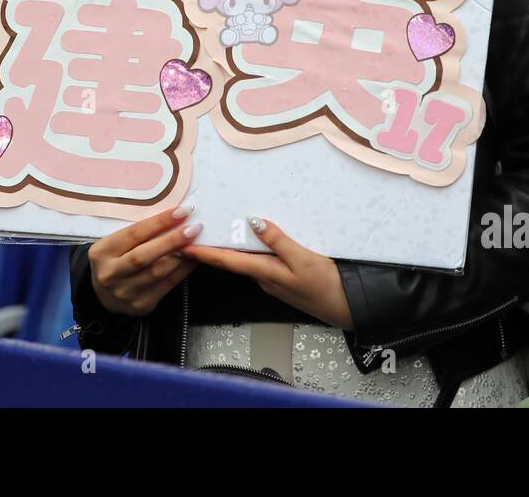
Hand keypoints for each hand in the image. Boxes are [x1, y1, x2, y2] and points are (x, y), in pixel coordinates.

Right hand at [89, 205, 199, 316]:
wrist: (103, 294)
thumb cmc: (115, 259)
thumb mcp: (116, 243)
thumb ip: (139, 233)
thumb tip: (175, 217)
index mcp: (102, 252)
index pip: (134, 234)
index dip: (159, 222)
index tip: (181, 212)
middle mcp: (110, 274)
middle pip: (144, 256)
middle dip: (172, 241)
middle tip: (193, 229)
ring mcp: (125, 292)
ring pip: (158, 272)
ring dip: (182, 256)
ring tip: (197, 242)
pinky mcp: (140, 305)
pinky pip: (167, 285)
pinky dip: (183, 270)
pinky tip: (193, 258)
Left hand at [183, 217, 354, 329]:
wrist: (346, 307)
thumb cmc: (326, 287)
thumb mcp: (303, 259)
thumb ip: (278, 240)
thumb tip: (254, 221)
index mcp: (265, 272)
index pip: (226, 261)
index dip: (202, 253)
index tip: (182, 246)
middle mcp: (264, 278)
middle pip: (230, 261)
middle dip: (209, 250)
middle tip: (189, 237)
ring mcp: (273, 280)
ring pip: (243, 262)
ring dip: (226, 250)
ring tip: (211, 235)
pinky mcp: (282, 278)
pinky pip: (258, 262)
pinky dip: (246, 252)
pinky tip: (247, 243)